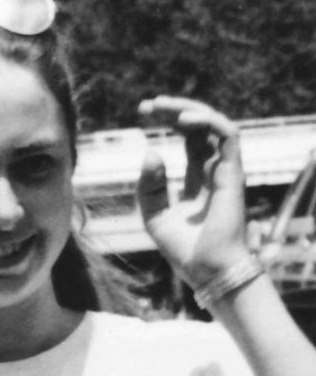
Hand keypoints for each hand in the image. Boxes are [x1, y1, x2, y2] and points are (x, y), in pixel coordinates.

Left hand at [135, 96, 250, 285]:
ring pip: (215, 125)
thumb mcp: (154, 215)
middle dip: (175, 111)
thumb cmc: (184, 249)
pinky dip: (207, 122)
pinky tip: (182, 120)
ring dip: (189, 110)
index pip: (188, 138)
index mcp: (198, 179)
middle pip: (200, 127)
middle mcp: (215, 170)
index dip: (168, 122)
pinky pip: (228, 135)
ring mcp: (226, 170)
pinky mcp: (233, 173)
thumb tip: (150, 152)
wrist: (207, 270)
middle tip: (147, 106)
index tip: (142, 114)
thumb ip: (148, 187)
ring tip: (161, 107)